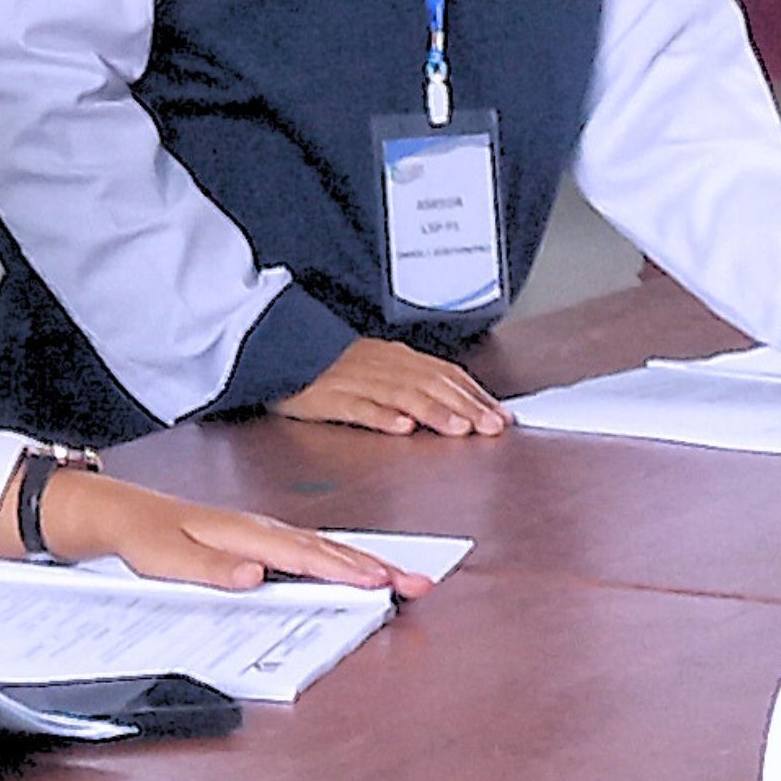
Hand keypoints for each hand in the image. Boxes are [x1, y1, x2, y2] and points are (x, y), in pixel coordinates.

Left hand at [23, 470, 415, 592]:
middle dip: (377, 568)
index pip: (304, 556)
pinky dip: (342, 560)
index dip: (344, 572)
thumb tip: (254, 575)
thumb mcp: (167, 559)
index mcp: (245, 534)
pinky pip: (311, 550)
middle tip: (419, 583)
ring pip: (326, 548)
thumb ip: (211, 570)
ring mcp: (265, 533)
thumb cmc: (147, 537)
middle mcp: (262, 530)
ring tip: (406, 579)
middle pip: (329, 550)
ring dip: (368, 563)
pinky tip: (361, 571)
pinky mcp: (262, 540)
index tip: (381, 583)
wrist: (126, 514)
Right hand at [268, 336, 510, 436]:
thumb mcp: (378, 366)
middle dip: (465, 406)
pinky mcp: (329, 398)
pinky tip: (401, 427)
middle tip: (491, 427)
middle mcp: (383, 366)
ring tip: (457, 429)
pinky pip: (359, 407)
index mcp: (397, 358)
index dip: (475, 394)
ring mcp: (356, 381)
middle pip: (431, 385)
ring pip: (402, 396)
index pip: (445, 374)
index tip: (501, 414)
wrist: (279, 351)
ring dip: (434, 412)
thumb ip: (413, 383)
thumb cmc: (331, 366)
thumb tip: (454, 402)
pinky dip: (382, 416)